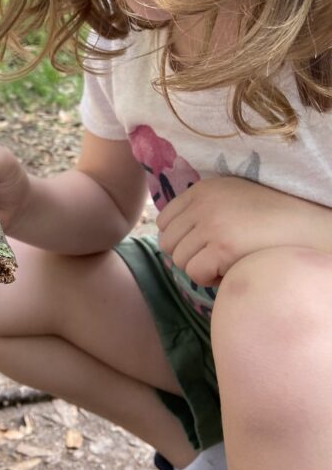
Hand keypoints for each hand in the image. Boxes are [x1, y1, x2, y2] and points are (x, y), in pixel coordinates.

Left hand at [156, 176, 331, 286]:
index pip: (164, 221)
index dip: (181, 239)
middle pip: (168, 243)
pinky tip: (232, 271)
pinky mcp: (222, 247)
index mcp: (202, 189)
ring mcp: (211, 224)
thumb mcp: (231, 198)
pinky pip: (195, 274)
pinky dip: (211, 280)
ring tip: (227, 262)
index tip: (204, 245)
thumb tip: (166, 236)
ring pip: (180, 261)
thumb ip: (201, 209)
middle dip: (188, 256)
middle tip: (216, 258)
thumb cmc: (270, 219)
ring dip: (200, 269)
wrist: (305, 227)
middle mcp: (202, 203)